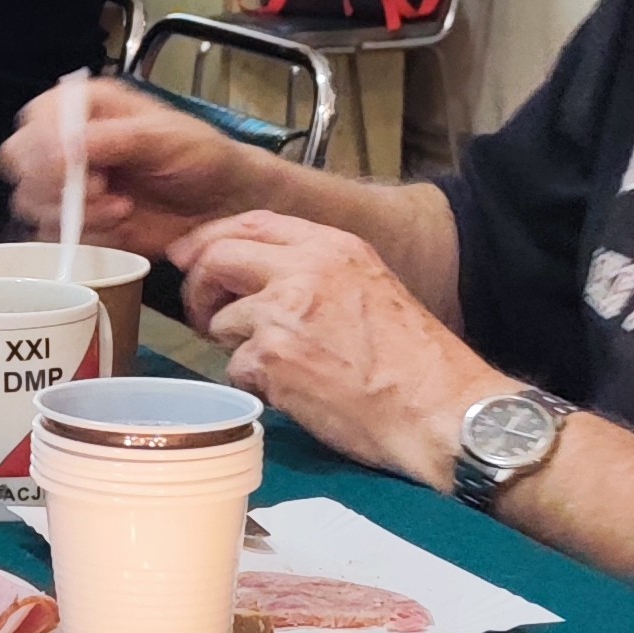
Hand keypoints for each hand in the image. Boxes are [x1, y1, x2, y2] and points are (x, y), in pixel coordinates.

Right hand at [0, 77, 274, 257]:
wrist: (224, 204)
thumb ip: (116, 138)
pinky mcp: (78, 220)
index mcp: (85, 107)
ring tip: (121, 207)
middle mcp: (68, 142)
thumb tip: (66, 146)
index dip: (45, 144)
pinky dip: (85, 234)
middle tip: (99, 188)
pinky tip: (122, 223)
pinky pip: (54, 234)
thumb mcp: (166, 137)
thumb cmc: (201, 157)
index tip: (75, 166)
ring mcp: (70, 184)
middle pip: (20, 160)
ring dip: (75, 211)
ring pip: (31, 201)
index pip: (35, 119)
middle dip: (53, 182)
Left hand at [167, 211, 501, 487]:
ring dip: (237, 348)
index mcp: (334, 248)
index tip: (191, 256)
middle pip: (217, 259)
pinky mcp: (271, 358)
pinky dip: (255, 384)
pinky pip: (235, 368)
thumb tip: (255, 275)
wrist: (441, 410)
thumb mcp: (370, 288)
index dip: (212, 239)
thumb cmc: (413, 363)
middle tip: (206, 316)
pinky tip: (293, 393)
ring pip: (219, 321)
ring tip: (282, 368)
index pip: (253, 222)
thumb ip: (317, 272)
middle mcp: (305, 271)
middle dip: (199, 289)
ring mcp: (284, 313)